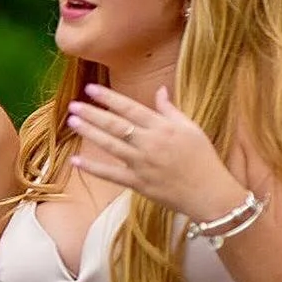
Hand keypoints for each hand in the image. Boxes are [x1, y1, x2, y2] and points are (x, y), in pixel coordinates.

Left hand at [67, 84, 245, 221]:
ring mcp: (142, 164)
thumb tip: (160, 90)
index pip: (130, 108)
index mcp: (163, 127)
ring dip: (90, 133)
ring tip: (72, 122)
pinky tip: (76, 160)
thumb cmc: (203, 158)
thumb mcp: (191, 128)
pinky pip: (111, 174)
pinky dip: (93, 168)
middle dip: (93, 113)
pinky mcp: (138, 183)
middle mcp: (150, 143)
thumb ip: (171, 110)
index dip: (109, 97)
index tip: (91, 88)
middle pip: (116, 125)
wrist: (210, 192)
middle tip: (73, 105)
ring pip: (110, 145)